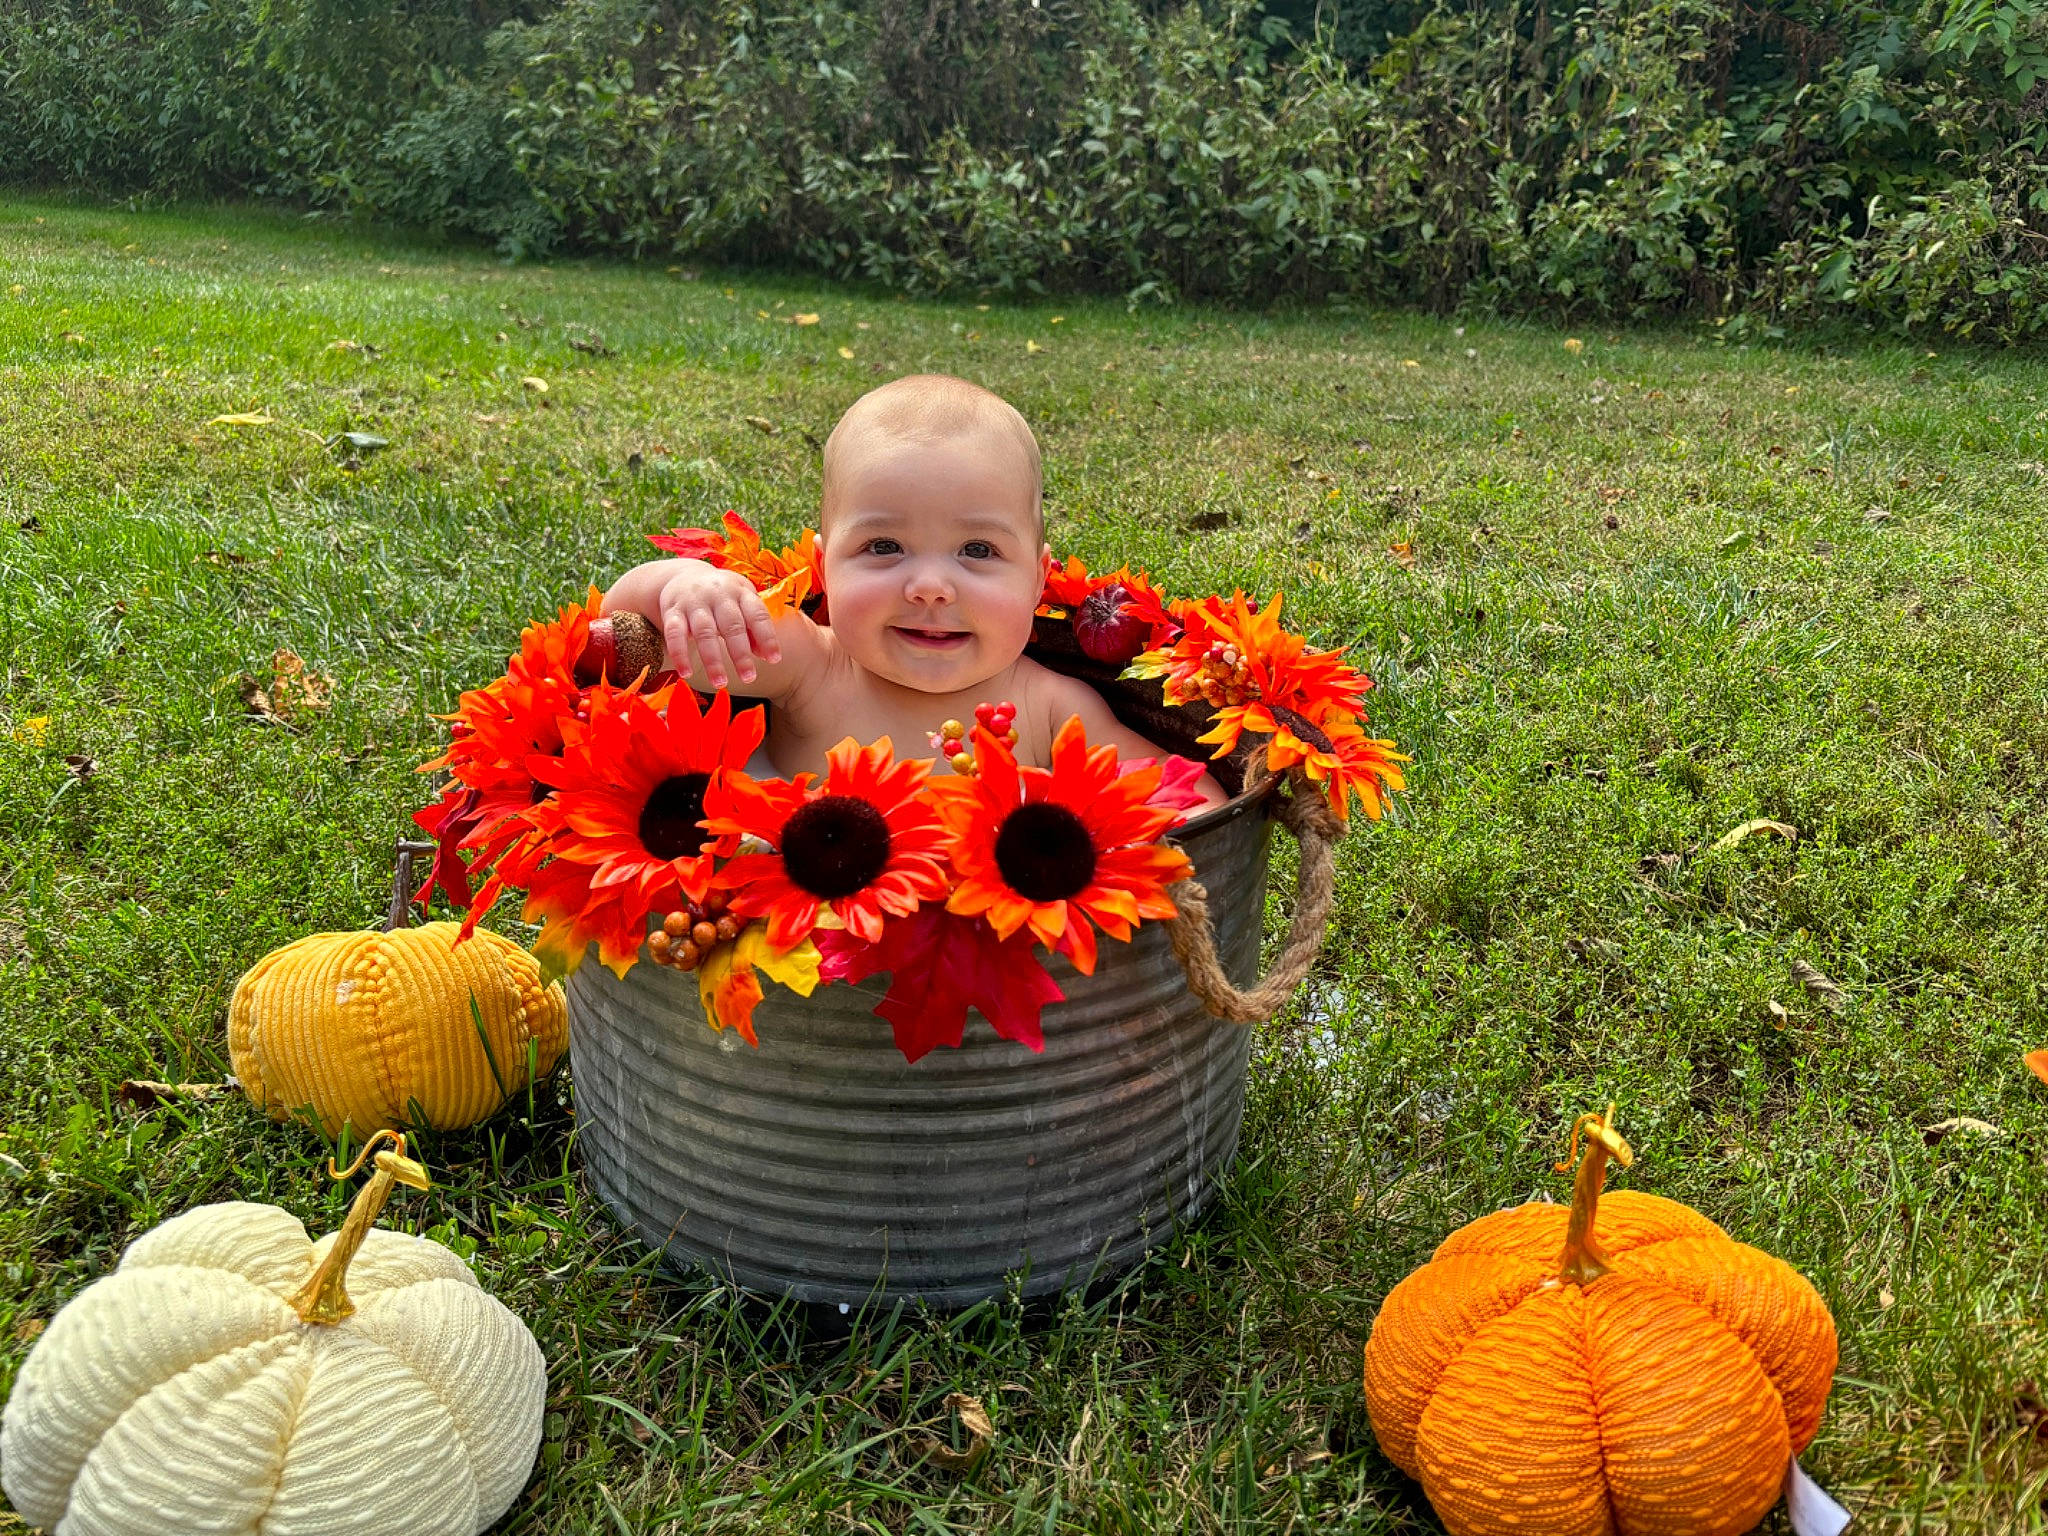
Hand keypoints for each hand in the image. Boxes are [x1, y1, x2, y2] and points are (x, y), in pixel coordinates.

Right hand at [658, 565, 782, 688]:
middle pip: (732, 625)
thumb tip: (766, 656)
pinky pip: (674, 634)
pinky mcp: (672, 611)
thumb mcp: (741, 604)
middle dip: (740, 654)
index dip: (767, 637)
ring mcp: (694, 602)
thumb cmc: (721, 597)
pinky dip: (679, 654)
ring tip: (720, 683)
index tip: (774, 660)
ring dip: (712, 660)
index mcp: (740, 592)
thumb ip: (753, 628)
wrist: (682, 576)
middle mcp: (718, 595)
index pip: (757, 615)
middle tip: (748, 678)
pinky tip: (686, 673)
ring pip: (704, 632)